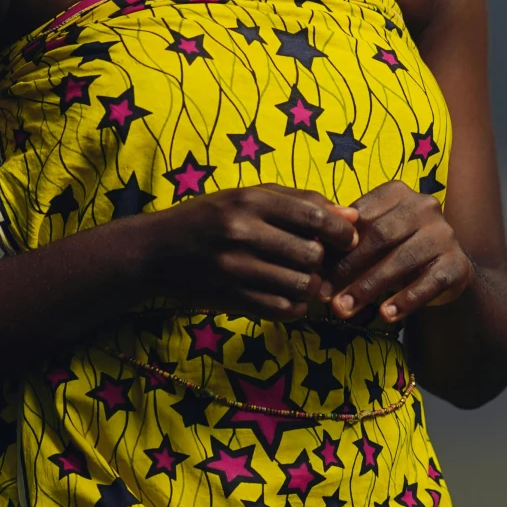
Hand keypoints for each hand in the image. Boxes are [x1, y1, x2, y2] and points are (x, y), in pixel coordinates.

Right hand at [139, 186, 360, 318]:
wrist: (155, 251)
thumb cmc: (208, 218)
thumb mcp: (247, 197)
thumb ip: (299, 201)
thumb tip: (351, 216)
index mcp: (250, 200)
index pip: (314, 216)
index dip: (341, 231)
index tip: (348, 239)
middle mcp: (242, 232)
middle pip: (312, 254)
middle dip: (324, 261)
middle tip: (318, 262)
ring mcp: (235, 268)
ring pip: (302, 285)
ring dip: (312, 287)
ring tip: (304, 280)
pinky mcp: (230, 298)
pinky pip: (283, 309)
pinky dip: (295, 307)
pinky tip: (288, 297)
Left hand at [322, 181, 472, 324]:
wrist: (443, 272)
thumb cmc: (395, 250)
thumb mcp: (372, 239)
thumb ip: (346, 239)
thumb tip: (309, 250)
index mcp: (398, 192)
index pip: (361, 217)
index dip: (335, 245)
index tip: (315, 271)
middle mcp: (424, 206)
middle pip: (380, 237)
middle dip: (348, 269)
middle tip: (325, 295)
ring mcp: (444, 234)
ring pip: (401, 261)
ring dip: (369, 288)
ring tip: (344, 309)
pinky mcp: (457, 264)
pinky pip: (429, 283)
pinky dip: (405, 300)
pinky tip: (385, 315)